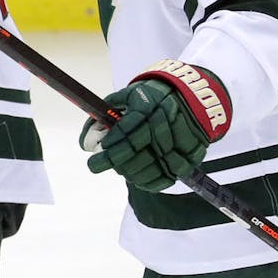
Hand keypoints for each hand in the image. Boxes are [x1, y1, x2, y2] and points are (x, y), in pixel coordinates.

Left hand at [86, 60, 232, 190]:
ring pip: (150, 169)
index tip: (93, 158)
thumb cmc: (152, 96)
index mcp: (148, 107)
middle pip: (136, 154)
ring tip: (119, 169)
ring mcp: (180, 142)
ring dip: (129, 173)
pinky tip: (137, 178)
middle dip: (113, 163)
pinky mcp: (191, 156)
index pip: (125, 134)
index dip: (109, 150)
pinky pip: (168, 178)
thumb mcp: (128, 95)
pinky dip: (149, 182)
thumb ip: (106, 113)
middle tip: (97, 165)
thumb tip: (86, 141)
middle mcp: (165, 124)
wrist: (190, 95)